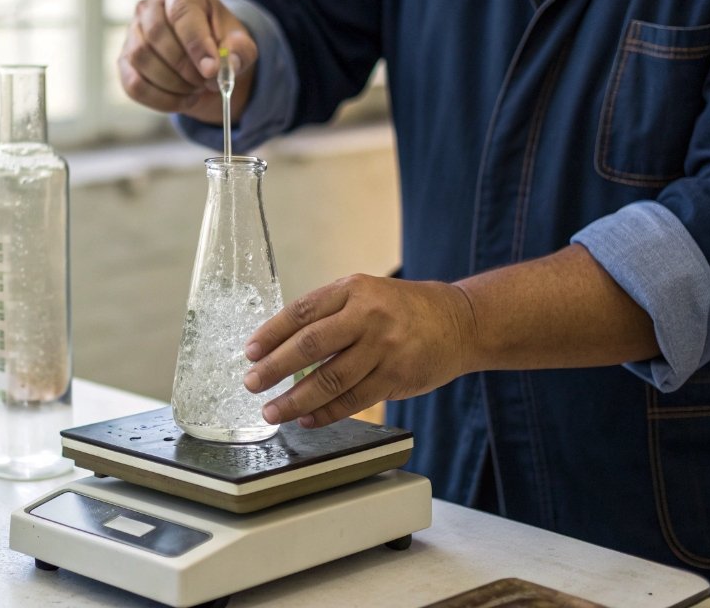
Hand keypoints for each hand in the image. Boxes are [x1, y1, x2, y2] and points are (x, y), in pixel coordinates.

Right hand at [118, 0, 256, 122]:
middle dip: (185, 67)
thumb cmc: (218, 41)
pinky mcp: (125, 62)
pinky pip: (135, 85)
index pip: (181, 14)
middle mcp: (149, 8)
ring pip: (142, 60)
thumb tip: (227, 65)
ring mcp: (132, 34)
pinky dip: (162, 100)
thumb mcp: (239, 42)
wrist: (202, 55)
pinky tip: (184, 99)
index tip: (212, 70)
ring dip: (174, 84)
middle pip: (156, 36)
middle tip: (207, 82)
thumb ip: (240, 51)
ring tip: (197, 88)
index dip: (196, 44)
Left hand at [243, 274, 476, 427]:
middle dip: (274, 368)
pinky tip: (307, 420)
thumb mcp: (365, 293)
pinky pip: (353, 400)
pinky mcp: (396, 376)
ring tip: (272, 411)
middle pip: (310, 345)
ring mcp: (384, 347)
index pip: (301, 311)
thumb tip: (280, 344)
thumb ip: (328, 313)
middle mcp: (367, 316)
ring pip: (330, 379)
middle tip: (252, 383)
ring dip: (295, 400)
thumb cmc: (403, 309)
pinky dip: (326, 413)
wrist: (460, 321)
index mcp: (353, 290)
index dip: (271, 333)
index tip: (250, 352)